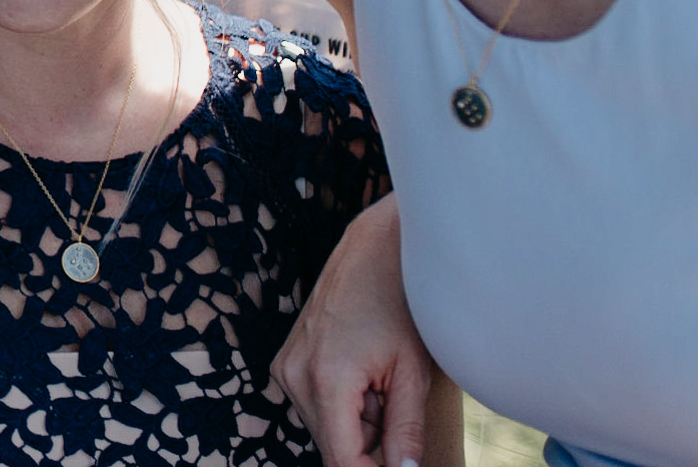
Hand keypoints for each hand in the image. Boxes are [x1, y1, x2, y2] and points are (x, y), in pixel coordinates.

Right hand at [274, 199, 435, 466]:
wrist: (371, 252)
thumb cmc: (399, 306)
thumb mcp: (412, 374)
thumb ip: (405, 431)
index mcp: (326, 379)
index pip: (340, 460)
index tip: (400, 466)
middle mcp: (294, 376)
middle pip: (333, 445)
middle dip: (369, 444)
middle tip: (395, 404)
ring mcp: (285, 367)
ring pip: (325, 426)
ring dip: (357, 423)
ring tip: (380, 382)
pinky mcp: (285, 361)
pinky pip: (315, 404)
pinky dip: (343, 404)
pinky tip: (362, 374)